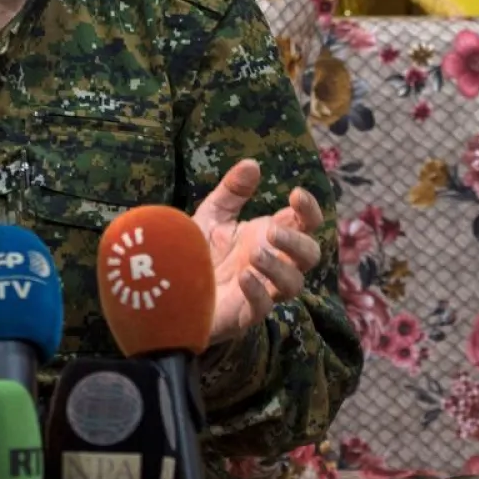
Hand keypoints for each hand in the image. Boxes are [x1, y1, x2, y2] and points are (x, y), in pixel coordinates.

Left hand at [192, 158, 323, 345]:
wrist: (168, 286)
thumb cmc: (196, 251)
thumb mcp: (212, 215)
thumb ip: (232, 192)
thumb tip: (252, 164)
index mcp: (269, 237)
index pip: (306, 224)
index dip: (309, 210)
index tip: (296, 194)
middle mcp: (272, 263)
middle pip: (310, 256)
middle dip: (297, 241)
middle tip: (271, 231)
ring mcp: (261, 290)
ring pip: (293, 285)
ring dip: (280, 268)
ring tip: (255, 254)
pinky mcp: (243, 314)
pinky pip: (262, 308)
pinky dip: (258, 292)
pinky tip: (243, 277)